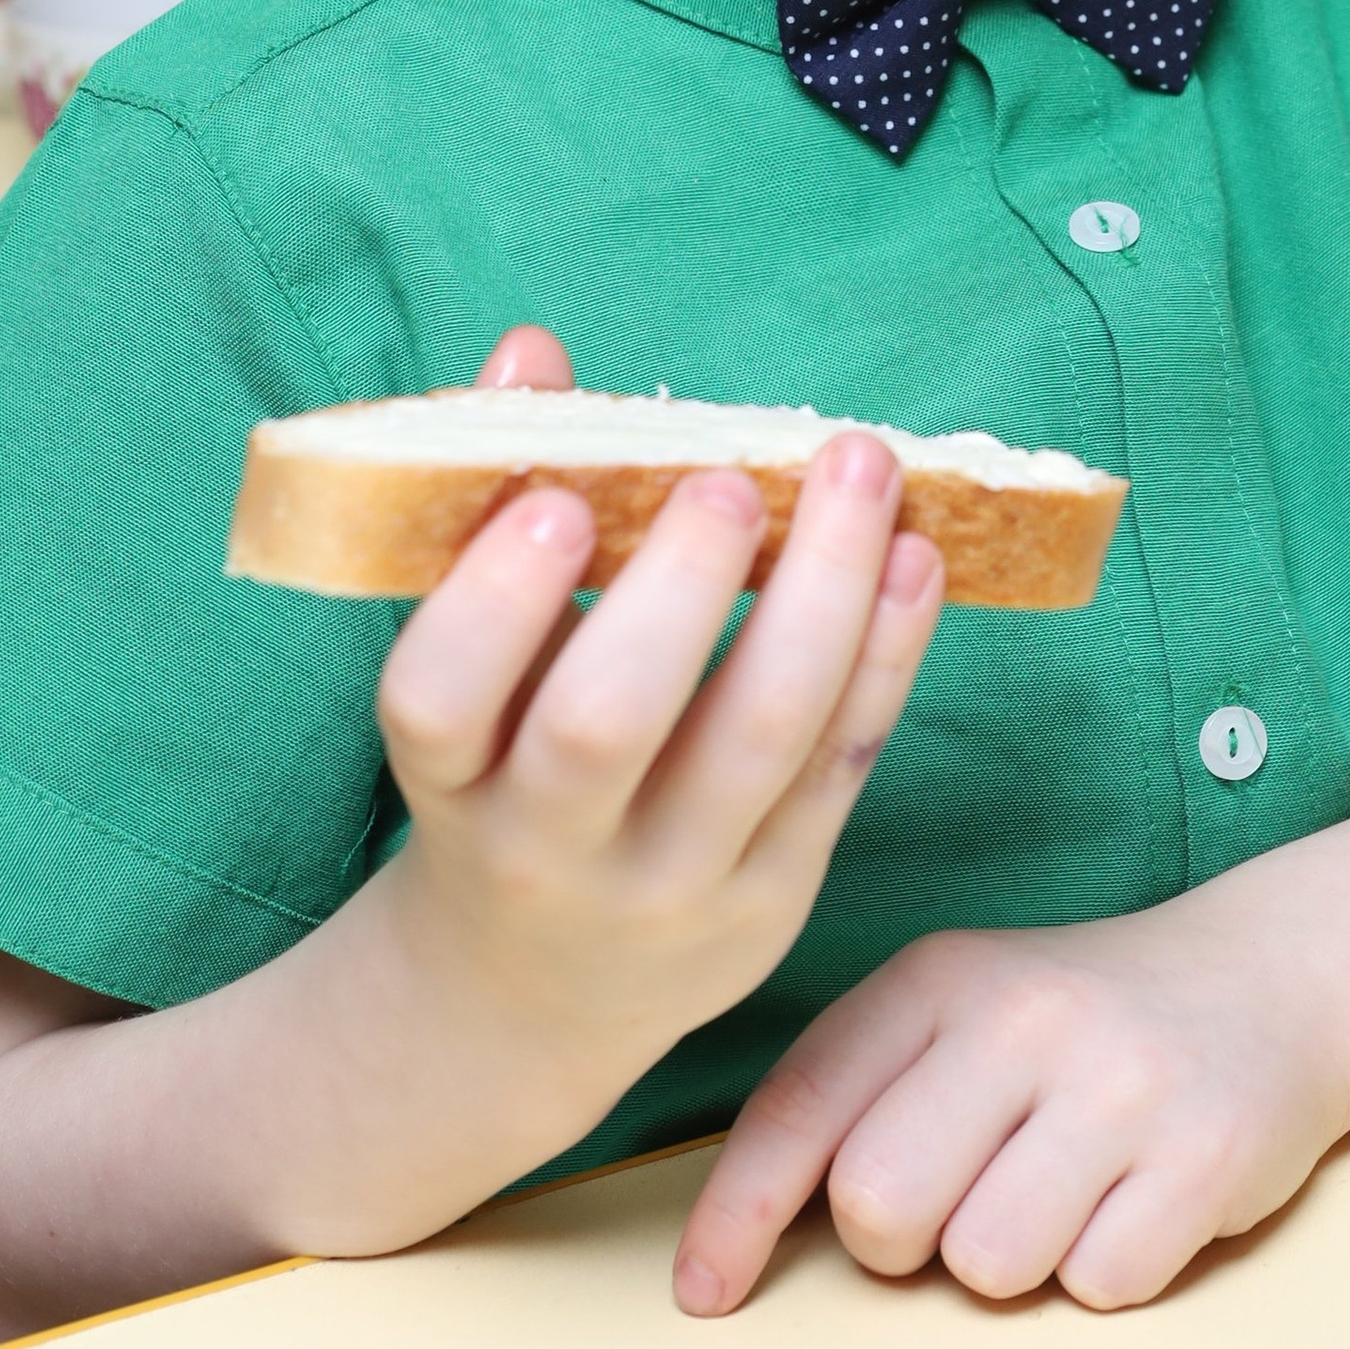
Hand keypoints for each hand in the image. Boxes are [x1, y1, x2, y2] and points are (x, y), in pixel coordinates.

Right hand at [370, 324, 944, 1132]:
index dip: (491, 601)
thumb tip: (532, 352)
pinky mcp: (772, 901)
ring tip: (860, 471)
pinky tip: (914, 556)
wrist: (531, 996)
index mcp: (444, 784)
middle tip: (731, 476)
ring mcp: (670, 887)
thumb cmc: (497, 774)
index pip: (435, 702)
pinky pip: (840, 767)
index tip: (557, 498)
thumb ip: (491, 509)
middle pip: (605, 726)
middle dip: (678, 591)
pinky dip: (885, 654)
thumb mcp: (468, 675)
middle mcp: (546, 850)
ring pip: (755, 745)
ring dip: (823, 597)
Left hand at [673, 886, 1346, 1318]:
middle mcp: (1025, 1017)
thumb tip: (726, 1245)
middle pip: (880, 1208)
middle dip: (900, 1243)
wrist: (1269, 981)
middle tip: (961, 1197)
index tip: (704, 1294)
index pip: (802, 1105)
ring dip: (1010, 1260)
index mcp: (939, 977)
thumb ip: (854, 1097)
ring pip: (987, 1265)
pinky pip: (1098, 1287)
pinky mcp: (1206, 1157)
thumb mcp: (956, 1016)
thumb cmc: (1073, 1029)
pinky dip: (1104, 1270)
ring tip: (1059, 1188)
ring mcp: (1122, 1085)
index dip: (736, 1213)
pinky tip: (1131, 1198)